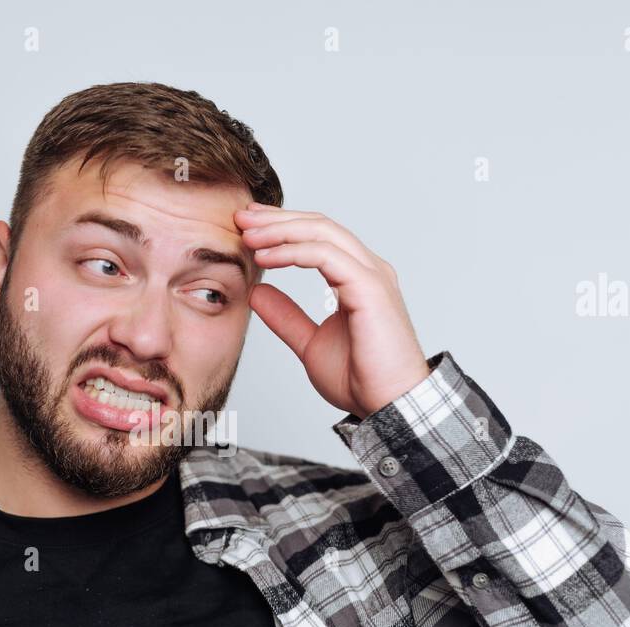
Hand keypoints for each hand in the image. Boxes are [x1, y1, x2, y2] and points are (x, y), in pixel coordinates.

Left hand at [235, 201, 430, 419]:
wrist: (388, 406)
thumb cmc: (362, 379)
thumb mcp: (310, 343)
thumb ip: (287, 317)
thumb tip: (258, 293)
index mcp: (357, 278)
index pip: (318, 236)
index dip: (282, 227)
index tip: (247, 228)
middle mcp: (367, 269)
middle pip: (319, 225)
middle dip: (277, 219)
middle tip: (241, 217)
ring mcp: (371, 276)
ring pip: (323, 233)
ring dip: (280, 230)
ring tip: (248, 235)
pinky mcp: (370, 288)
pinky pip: (326, 256)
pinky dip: (293, 251)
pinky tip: (267, 257)